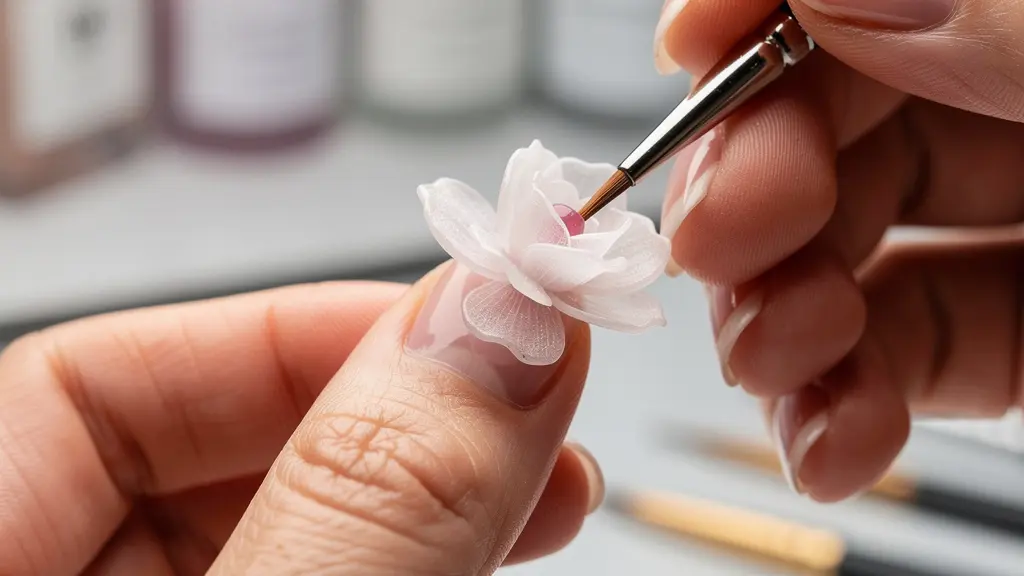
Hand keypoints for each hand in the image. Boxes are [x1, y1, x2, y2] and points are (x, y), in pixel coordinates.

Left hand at [0, 266, 602, 574]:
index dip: (290, 335)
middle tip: (536, 405)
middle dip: (392, 422)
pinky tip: (489, 549)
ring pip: (280, 532)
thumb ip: (360, 507)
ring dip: (424, 496)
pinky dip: (405, 560)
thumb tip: (493, 333)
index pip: (89, 383)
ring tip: (552, 487)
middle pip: (200, 457)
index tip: (465, 328)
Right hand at [655, 0, 1023, 501]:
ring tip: (769, 358)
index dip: (760, 16)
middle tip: (713, 237)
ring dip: (776, 315)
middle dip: (746, 182)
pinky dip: (846, 402)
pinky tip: (828, 442)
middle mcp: (1012, 105)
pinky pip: (917, 349)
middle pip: (832, 117)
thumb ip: (995, 21)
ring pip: (850, 243)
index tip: (689, 49)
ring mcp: (1016, 220)